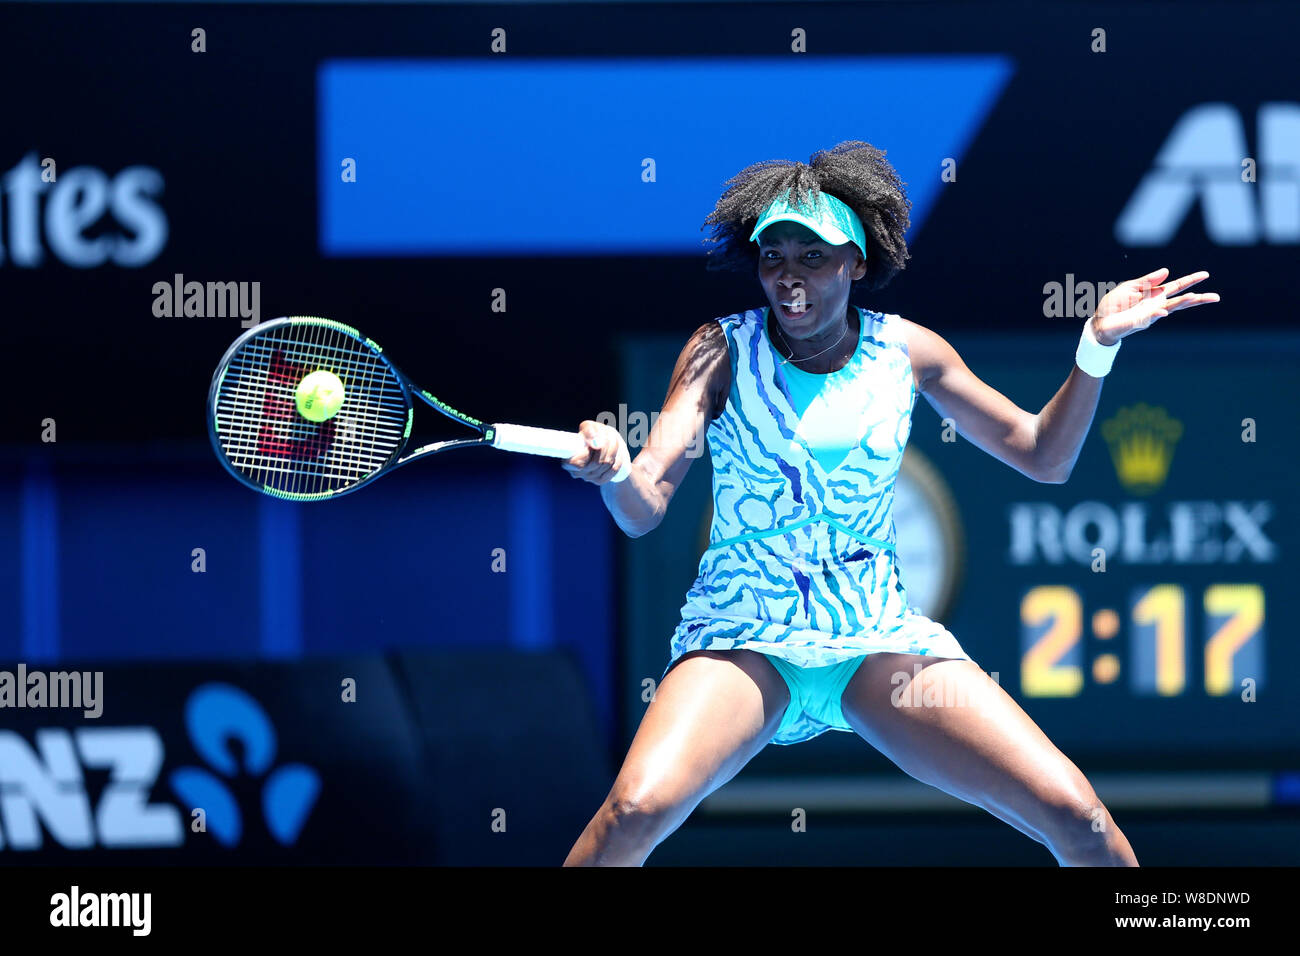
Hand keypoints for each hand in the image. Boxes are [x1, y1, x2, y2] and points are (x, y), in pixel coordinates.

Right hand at [562, 420, 630, 484]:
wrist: (605, 446)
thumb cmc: (594, 434)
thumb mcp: (589, 427)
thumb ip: (589, 431)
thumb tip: (595, 444)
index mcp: (568, 459)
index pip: (575, 464)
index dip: (587, 454)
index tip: (594, 444)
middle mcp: (576, 472)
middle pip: (595, 463)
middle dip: (605, 447)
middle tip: (609, 435)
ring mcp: (588, 478)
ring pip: (605, 465)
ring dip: (613, 450)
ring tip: (614, 440)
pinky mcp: (600, 480)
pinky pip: (612, 471)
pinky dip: (617, 461)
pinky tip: (618, 455)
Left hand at [1090, 267, 1219, 344]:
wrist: (1100, 321)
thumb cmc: (1115, 304)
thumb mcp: (1131, 286)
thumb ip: (1148, 280)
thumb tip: (1167, 271)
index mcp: (1155, 294)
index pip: (1176, 286)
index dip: (1190, 280)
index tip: (1205, 275)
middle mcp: (1156, 305)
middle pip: (1181, 300)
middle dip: (1198, 298)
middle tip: (1215, 297)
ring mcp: (1150, 315)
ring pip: (1170, 308)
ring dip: (1182, 303)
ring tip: (1195, 298)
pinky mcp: (1140, 322)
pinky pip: (1151, 317)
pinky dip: (1158, 313)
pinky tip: (1164, 311)